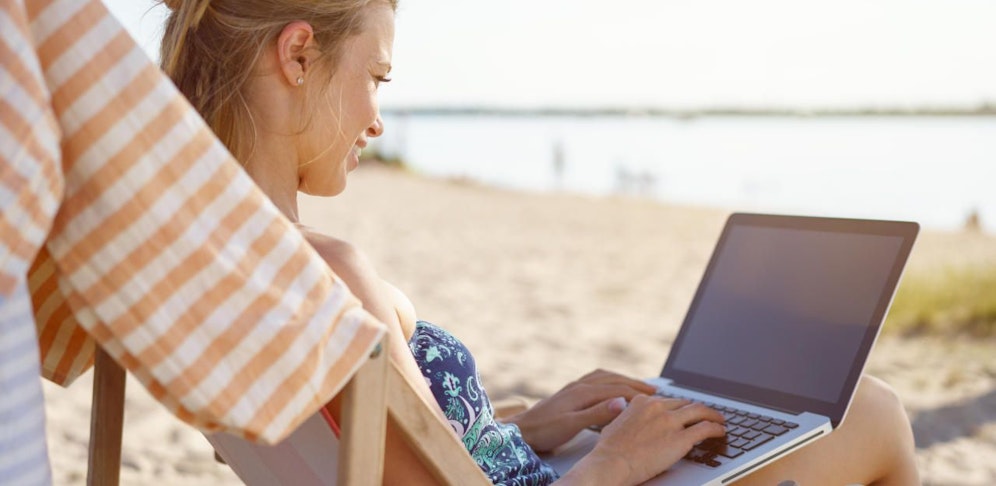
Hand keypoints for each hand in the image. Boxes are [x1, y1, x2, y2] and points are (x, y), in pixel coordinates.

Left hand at [504, 369, 657, 451]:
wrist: (521, 430)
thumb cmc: (545, 430)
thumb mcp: (572, 424)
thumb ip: (597, 413)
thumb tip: (622, 402)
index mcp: (583, 392)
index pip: (617, 389)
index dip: (638, 393)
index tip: (656, 397)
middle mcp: (579, 385)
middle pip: (613, 380)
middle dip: (634, 383)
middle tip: (654, 389)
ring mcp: (574, 387)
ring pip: (604, 377)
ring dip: (622, 379)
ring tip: (637, 385)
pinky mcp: (569, 392)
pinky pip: (594, 380)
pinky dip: (609, 379)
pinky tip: (610, 385)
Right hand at [569, 395, 725, 485]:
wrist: (611, 463)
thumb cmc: (608, 450)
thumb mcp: (614, 424)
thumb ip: (627, 418)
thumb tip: (628, 418)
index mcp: (641, 402)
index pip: (667, 400)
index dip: (678, 407)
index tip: (684, 411)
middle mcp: (658, 407)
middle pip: (685, 403)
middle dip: (695, 410)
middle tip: (704, 415)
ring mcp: (670, 421)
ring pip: (699, 411)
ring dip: (712, 415)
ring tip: (720, 420)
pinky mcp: (681, 438)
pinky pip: (705, 429)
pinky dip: (716, 428)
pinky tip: (721, 432)